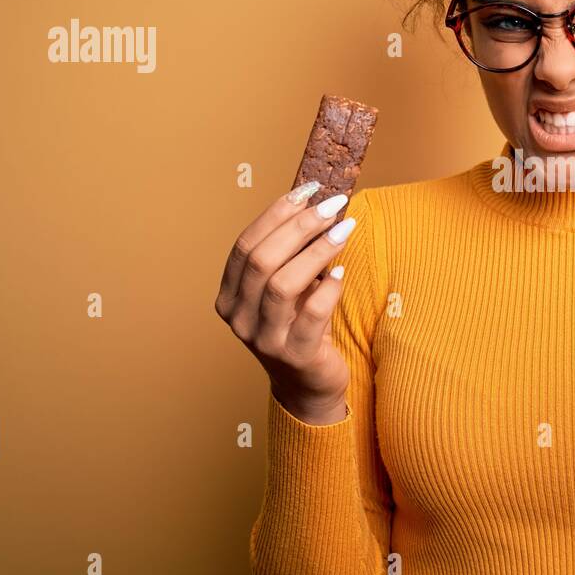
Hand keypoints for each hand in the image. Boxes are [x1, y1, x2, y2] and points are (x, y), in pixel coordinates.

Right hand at [214, 185, 358, 424]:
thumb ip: (290, 255)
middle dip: (299, 226)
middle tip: (333, 206)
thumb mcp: (287, 289)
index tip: (307, 191)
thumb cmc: (300, 326)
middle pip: (261, 260)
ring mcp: (263, 340)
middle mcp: (238, 318)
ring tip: (344, 230)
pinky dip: (327, 289)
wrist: (309, 384)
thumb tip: (316, 203)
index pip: (245, 245)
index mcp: (229, 296)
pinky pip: (310, 314)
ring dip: (317, 251)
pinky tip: (340, 274)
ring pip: (282, 284)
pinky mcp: (294, 356)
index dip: (275, 214)